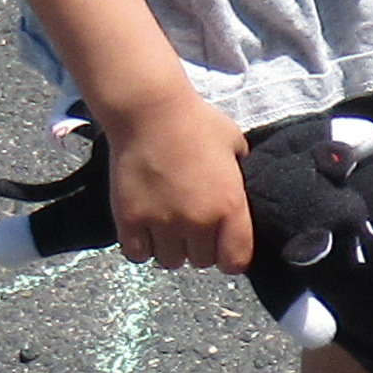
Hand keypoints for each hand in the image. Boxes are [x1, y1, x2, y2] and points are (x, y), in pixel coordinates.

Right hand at [100, 95, 252, 272]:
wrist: (150, 110)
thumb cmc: (196, 122)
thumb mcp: (235, 145)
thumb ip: (242, 176)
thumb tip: (241, 193)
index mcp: (230, 206)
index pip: (236, 262)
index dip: (230, 257)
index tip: (223, 247)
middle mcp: (198, 221)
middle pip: (201, 261)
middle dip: (199, 247)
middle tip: (191, 226)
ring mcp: (162, 222)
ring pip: (170, 261)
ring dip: (170, 247)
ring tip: (167, 226)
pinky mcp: (130, 219)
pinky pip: (138, 254)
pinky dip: (142, 246)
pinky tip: (145, 229)